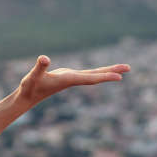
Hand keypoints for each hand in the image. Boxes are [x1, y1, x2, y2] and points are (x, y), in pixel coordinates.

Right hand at [16, 55, 130, 107]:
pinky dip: (98, 72)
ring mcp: (72, 78)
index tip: (119, 77)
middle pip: (96, 76)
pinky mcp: (69, 76)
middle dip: (112, 72)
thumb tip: (44, 58)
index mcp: (68, 80)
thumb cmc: (30, 87)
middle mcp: (73, 80)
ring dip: (108, 71)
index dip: (104, 77)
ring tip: (123, 68)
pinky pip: (88, 74)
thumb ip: (39, 67)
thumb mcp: (33, 76)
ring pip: (94, 75)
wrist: (28, 97)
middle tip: (129, 67)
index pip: (90, 78)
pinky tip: (104, 71)